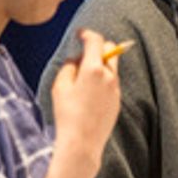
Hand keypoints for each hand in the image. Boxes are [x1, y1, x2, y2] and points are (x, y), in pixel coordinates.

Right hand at [50, 29, 121, 175]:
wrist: (82, 143)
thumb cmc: (67, 114)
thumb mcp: (60, 86)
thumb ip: (69, 67)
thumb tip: (77, 61)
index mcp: (94, 69)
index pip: (96, 40)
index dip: (87, 34)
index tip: (80, 35)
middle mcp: (109, 76)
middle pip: (111, 49)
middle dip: (98, 47)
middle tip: (83, 56)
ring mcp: (116, 89)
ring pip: (112, 67)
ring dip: (100, 65)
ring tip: (82, 79)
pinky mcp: (117, 101)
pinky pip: (112, 83)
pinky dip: (103, 81)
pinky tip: (89, 95)